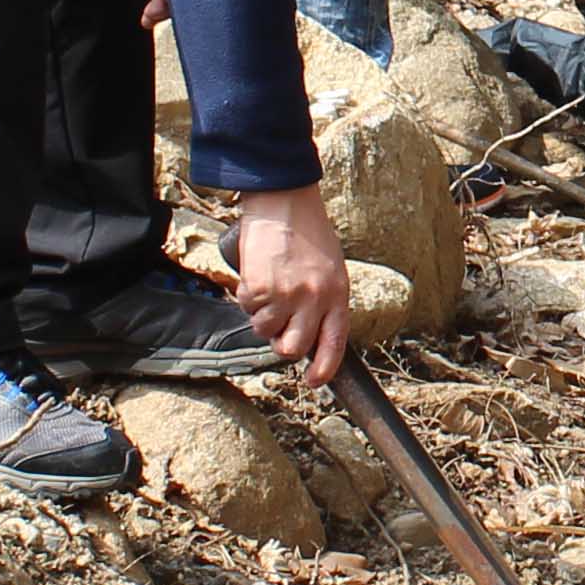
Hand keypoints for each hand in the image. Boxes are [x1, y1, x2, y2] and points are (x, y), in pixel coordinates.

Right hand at [232, 183, 350, 383]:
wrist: (284, 202)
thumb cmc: (309, 233)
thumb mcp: (331, 268)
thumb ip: (325, 300)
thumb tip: (310, 332)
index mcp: (337, 295)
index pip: (334, 343)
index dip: (324, 368)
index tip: (315, 381)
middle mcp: (314, 300)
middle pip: (293, 348)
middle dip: (282, 344)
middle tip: (278, 327)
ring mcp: (286, 296)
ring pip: (265, 330)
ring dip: (262, 316)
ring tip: (268, 289)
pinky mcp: (259, 288)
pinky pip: (247, 308)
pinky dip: (247, 297)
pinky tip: (256, 276)